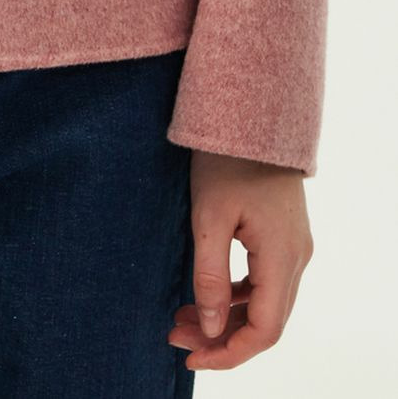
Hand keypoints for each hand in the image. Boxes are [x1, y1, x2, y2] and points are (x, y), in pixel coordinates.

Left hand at [167, 149, 313, 371]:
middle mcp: (296, 257)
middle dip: (222, 338)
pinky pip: (264, 281)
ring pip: (265, 303)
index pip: (265, 329)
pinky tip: (204, 295)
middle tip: (175, 337)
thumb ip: (210, 275)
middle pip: (266, 321)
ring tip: (181, 319)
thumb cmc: (226, 160)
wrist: (250, 116)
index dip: (230, 353)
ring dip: (226, 317)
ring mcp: (293, 246)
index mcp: (282, 256)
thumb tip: (211, 328)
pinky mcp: (283, 236)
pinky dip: (235, 296)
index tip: (191, 357)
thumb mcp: (209, 217)